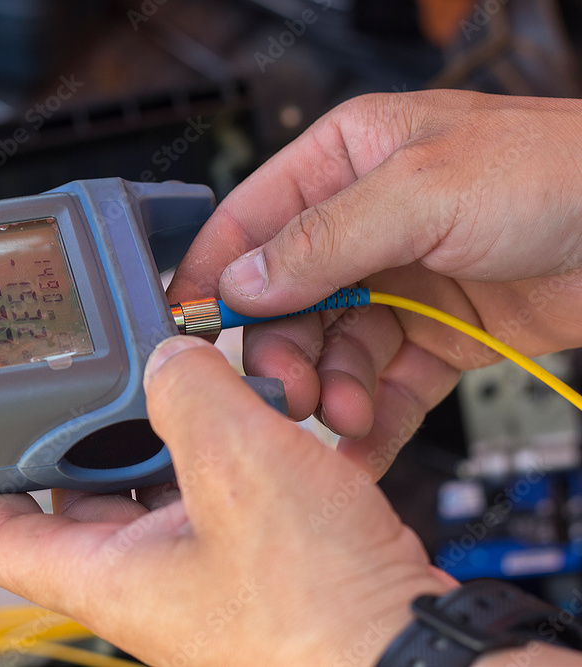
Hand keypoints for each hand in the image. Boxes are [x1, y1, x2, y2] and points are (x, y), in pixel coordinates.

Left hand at [0, 337, 456, 665]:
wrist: (417, 658)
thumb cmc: (325, 610)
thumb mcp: (239, 465)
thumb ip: (189, 392)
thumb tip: (169, 360)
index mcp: (113, 577)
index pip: (4, 536)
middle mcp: (151, 583)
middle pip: (89, 495)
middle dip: (101, 432)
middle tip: (115, 378)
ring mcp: (207, 578)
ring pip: (166, 490)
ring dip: (181, 435)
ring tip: (201, 383)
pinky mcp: (262, 569)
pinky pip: (225, 500)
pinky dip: (234, 456)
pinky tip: (264, 418)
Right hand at [169, 90, 581, 476]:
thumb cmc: (557, 172)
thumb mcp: (424, 188)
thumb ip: (324, 238)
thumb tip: (240, 281)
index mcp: (343, 162)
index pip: (250, 221)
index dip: (212, 275)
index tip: (185, 329)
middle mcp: (360, 226)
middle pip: (285, 301)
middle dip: (281, 351)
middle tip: (287, 393)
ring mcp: (398, 285)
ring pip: (331, 351)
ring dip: (329, 390)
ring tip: (341, 417)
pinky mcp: (435, 340)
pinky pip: (384, 386)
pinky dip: (369, 420)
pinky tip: (358, 448)